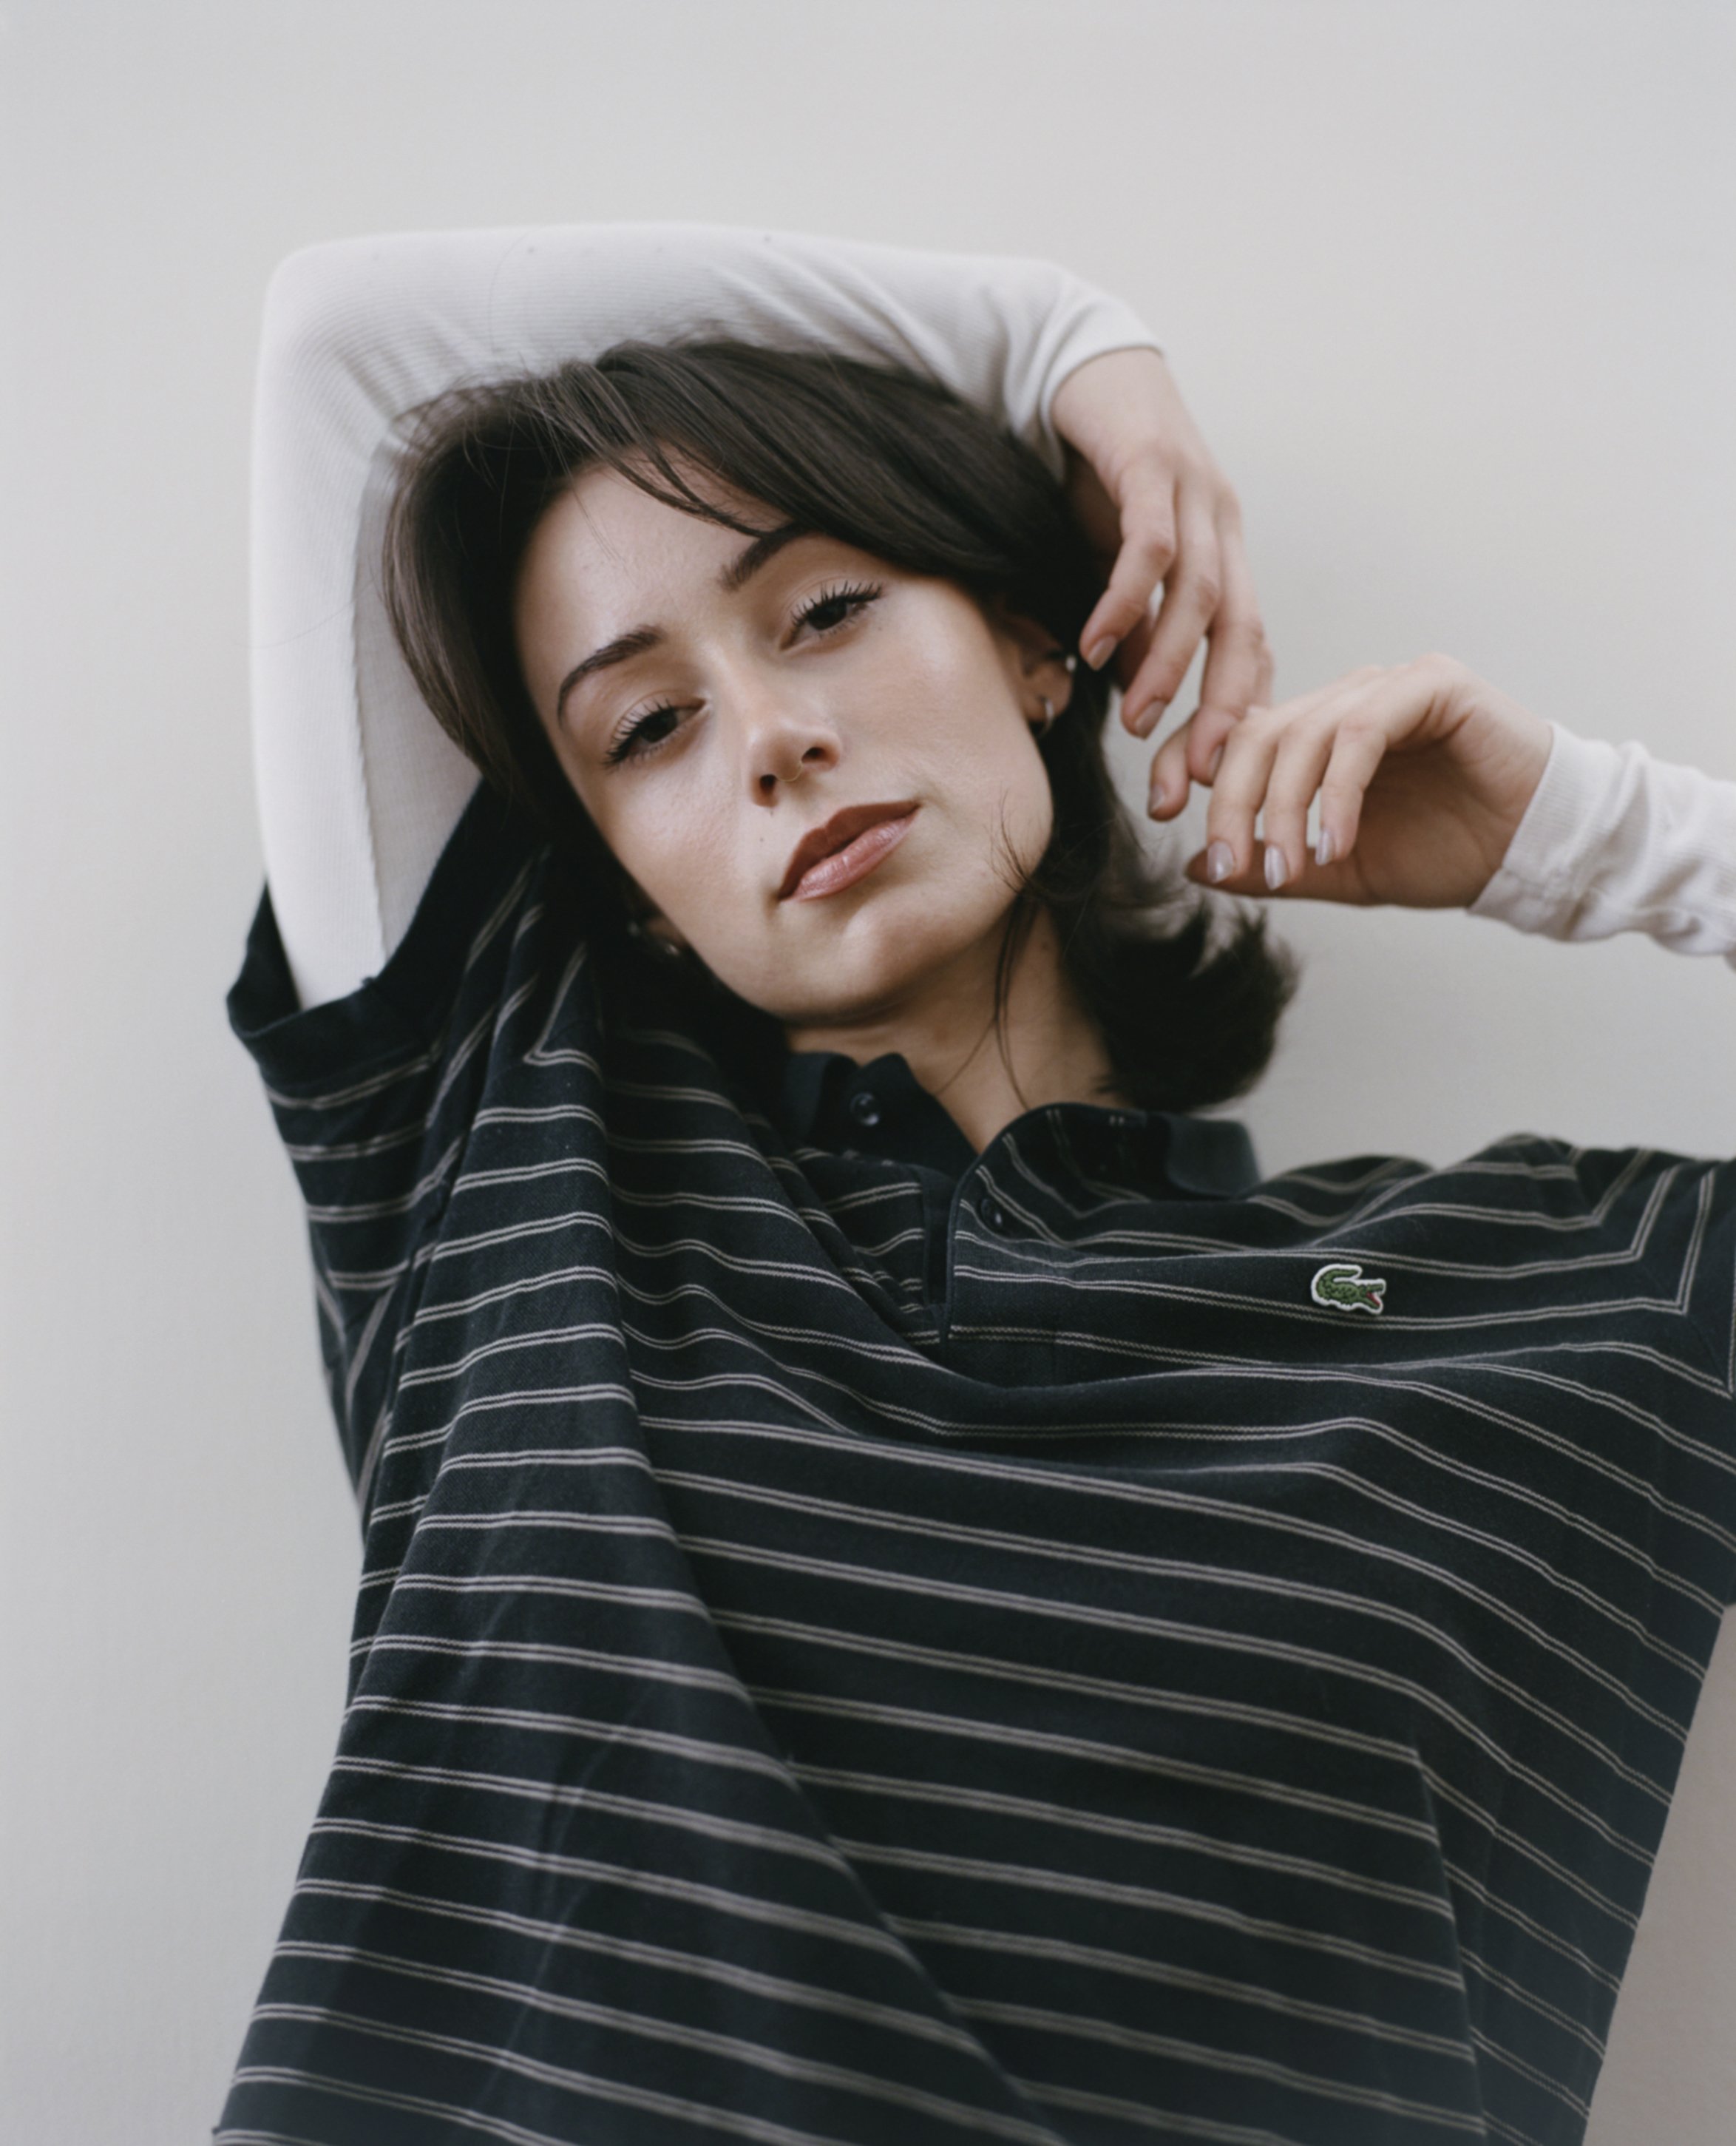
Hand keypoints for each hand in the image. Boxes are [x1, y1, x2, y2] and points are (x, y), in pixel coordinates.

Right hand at [1049, 350, 1269, 800]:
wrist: (1083, 365)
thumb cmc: (1100, 470)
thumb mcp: (1116, 559)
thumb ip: (1132, 621)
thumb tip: (1129, 690)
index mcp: (1224, 556)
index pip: (1246, 654)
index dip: (1230, 720)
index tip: (1203, 781)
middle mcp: (1224, 529)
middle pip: (1245, 635)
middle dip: (1222, 712)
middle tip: (1192, 776)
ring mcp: (1197, 495)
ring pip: (1203, 598)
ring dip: (1170, 666)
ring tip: (1136, 719)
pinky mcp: (1155, 465)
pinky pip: (1151, 547)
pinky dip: (1127, 601)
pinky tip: (1097, 644)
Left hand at [1169, 655, 1553, 908]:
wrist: (1534, 849)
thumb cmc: (1446, 853)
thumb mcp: (1341, 871)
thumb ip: (1273, 865)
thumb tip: (1196, 867)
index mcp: (1316, 736)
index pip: (1231, 734)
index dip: (1183, 762)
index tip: (1157, 810)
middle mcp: (1345, 702)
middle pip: (1256, 733)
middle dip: (1229, 801)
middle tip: (1229, 862)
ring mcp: (1388, 686)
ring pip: (1304, 731)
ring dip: (1286, 806)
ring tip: (1291, 866)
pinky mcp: (1432, 684)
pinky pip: (1363, 729)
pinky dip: (1340, 789)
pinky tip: (1338, 840)